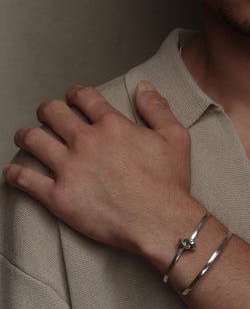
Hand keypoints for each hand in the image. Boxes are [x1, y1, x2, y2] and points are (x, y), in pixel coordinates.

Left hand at [3, 81, 192, 254]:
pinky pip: (24, 179)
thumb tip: (144, 86)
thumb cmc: (168, 183)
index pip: (84, 97)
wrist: (159, 221)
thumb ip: (157, 108)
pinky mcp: (58, 196)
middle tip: (47, 115)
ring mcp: (70, 168)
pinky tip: (14, 171)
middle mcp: (87, 141)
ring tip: (26, 137)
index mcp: (113, 125)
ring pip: (32, 139)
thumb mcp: (174, 137)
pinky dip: (14, 173)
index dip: (75, 93)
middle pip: (52, 112)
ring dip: (25, 135)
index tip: (73, 98)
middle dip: (47, 110)